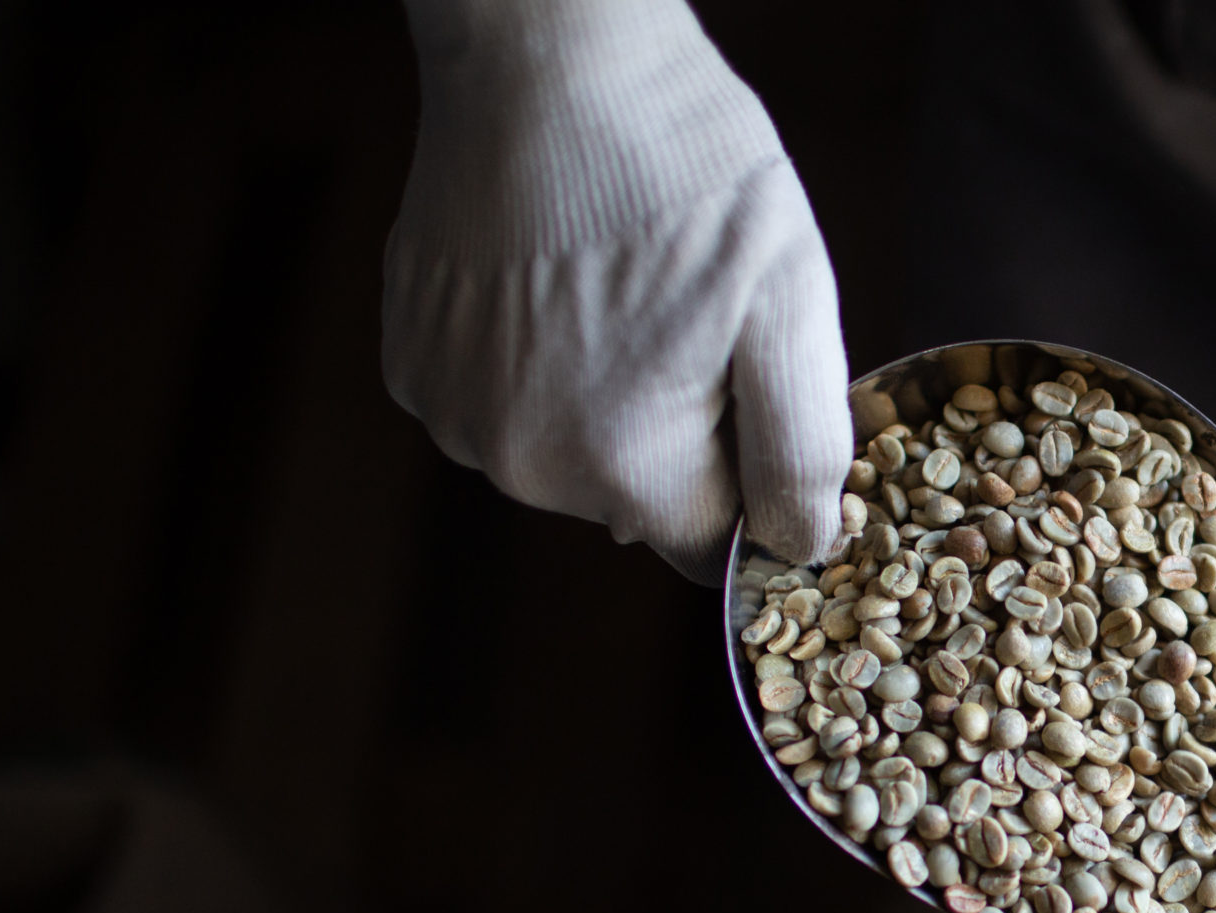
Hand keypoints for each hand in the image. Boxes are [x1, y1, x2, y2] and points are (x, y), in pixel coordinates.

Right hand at [383, 0, 849, 582]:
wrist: (549, 56)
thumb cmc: (687, 168)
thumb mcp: (791, 305)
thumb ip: (802, 451)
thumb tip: (801, 552)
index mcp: (621, 469)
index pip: (713, 543)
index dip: (750, 476)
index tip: (752, 384)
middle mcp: (519, 465)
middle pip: (638, 500)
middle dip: (683, 434)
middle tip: (694, 316)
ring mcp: (453, 415)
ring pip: (568, 452)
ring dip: (609, 397)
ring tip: (624, 287)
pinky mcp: (413, 366)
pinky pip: (503, 402)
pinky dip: (538, 363)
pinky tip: (557, 281)